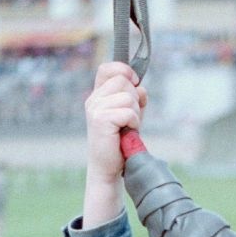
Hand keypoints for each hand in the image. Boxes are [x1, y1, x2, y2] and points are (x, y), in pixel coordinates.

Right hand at [84, 62, 147, 184]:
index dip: (123, 70)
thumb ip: (135, 99)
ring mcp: (96, 109)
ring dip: (135, 114)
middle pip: (123, 81)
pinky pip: (128, 112)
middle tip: (130, 119)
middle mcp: (94, 99)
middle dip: (134, 98)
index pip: (107, 69)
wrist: (108, 168)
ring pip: (128, 97)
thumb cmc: (119, 143)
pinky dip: (133, 123)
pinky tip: (126, 132)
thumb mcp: (130, 116)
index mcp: (98, 95)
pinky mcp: (101, 119)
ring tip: (128, 128)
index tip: (135, 81)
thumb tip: (141, 87)